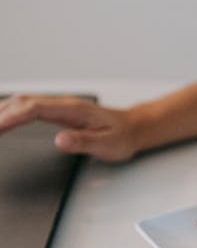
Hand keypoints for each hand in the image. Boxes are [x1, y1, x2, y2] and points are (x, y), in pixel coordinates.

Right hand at [0, 94, 137, 161]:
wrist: (133, 128)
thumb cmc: (121, 137)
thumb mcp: (107, 145)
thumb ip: (83, 143)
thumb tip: (60, 140)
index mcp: (74, 110)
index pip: (35, 109)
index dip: (13, 117)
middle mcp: (64, 104)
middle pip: (24, 102)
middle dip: (1, 114)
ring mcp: (60, 106)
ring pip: (24, 102)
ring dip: (3, 111)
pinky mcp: (58, 111)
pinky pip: (29, 106)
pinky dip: (12, 111)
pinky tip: (2, 118)